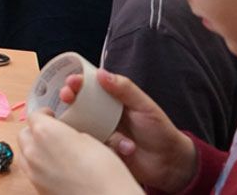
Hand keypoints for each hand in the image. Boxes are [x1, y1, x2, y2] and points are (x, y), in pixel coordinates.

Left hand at [19, 110, 142, 194]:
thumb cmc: (104, 172)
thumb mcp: (91, 140)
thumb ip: (70, 134)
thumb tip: (66, 138)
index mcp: (45, 132)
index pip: (34, 115)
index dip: (44, 114)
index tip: (52, 116)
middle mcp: (33, 151)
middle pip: (24, 134)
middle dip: (35, 131)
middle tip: (52, 133)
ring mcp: (33, 173)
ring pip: (23, 154)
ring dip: (33, 149)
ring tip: (52, 151)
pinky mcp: (37, 189)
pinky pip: (30, 172)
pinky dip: (37, 167)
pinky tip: (56, 169)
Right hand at [56, 70, 197, 192]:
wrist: (169, 163)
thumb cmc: (159, 130)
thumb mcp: (144, 105)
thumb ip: (125, 89)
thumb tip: (101, 73)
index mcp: (112, 100)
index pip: (89, 87)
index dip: (77, 82)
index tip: (72, 80)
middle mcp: (102, 115)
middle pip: (77, 103)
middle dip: (68, 97)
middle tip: (66, 96)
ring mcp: (100, 132)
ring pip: (79, 123)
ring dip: (76, 121)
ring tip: (86, 126)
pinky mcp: (101, 150)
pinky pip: (92, 145)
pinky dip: (105, 145)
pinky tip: (124, 147)